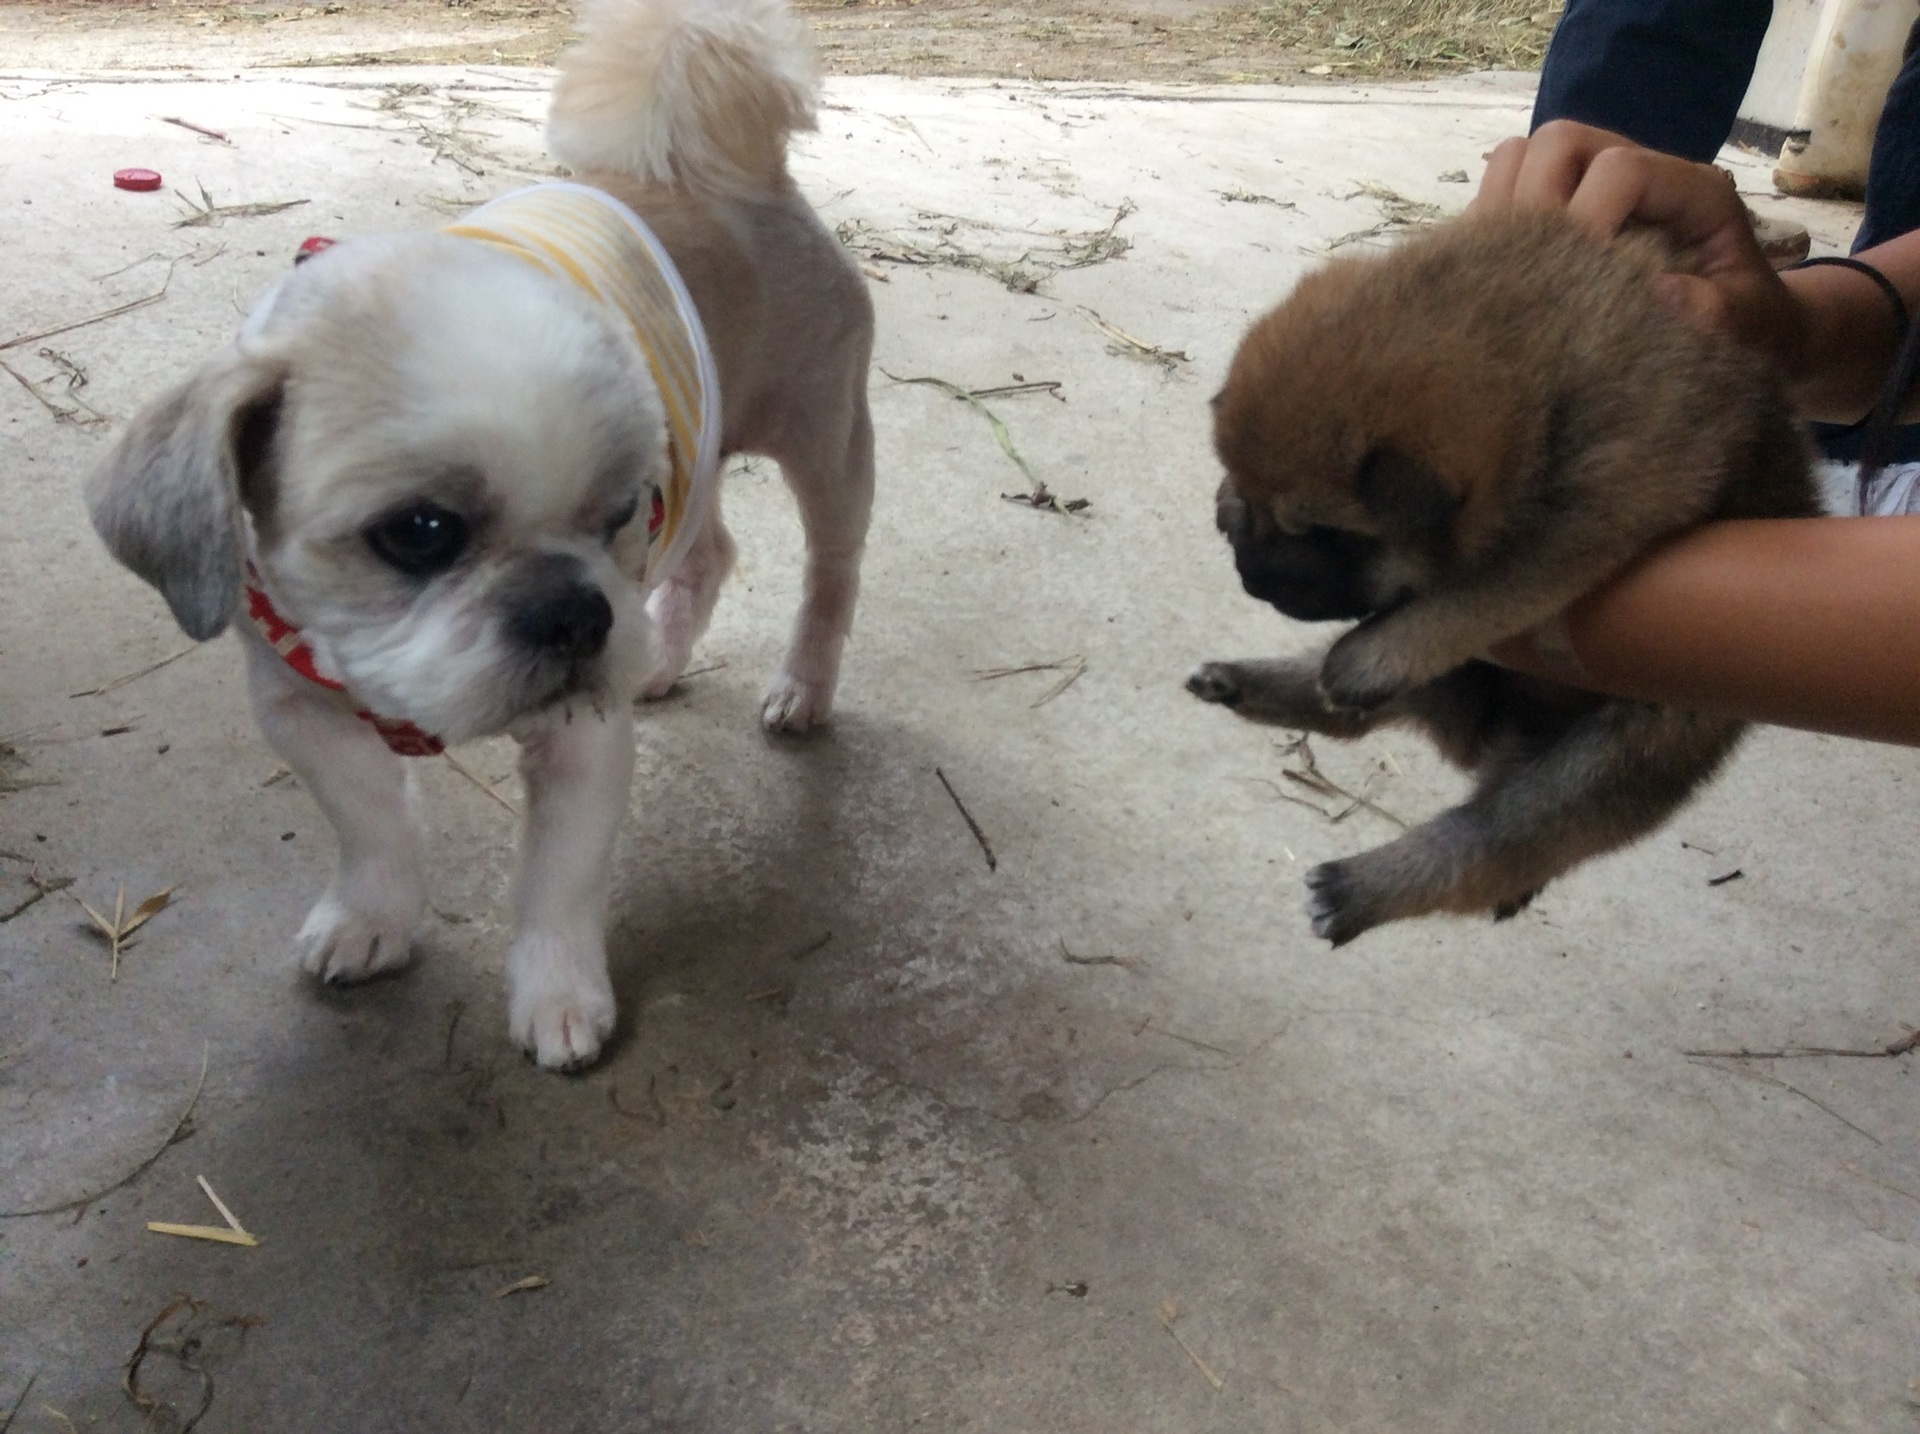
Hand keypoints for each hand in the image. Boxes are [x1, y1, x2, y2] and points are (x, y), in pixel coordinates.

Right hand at [1474, 121, 1806, 376]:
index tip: (1576, 286)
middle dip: (1535, 201)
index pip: (1620, 169)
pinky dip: (1490, 229)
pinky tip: (1504, 278)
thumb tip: (1658, 292)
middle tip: (1535, 270)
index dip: (1587, 217)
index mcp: (1691, 190)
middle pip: (1558, 142)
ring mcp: (1592, 188)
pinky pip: (1501, 194)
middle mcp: (1637, 172)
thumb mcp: (1746, 324)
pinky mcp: (1561, 212)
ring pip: (1519, 159)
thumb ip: (1715, 311)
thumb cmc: (1747, 325)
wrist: (1743, 327)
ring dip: (1505, 211)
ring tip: (1513, 271)